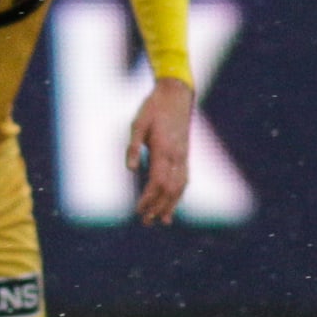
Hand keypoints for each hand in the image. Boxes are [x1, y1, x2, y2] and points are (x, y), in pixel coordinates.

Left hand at [128, 76, 193, 224]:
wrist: (175, 95)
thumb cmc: (153, 108)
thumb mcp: (137, 124)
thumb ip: (133, 147)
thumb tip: (130, 170)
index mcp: (163, 150)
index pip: (157, 183)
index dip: (148, 199)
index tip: (138, 211)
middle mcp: (176, 156)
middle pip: (170, 190)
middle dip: (158, 207)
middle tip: (146, 222)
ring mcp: (183, 156)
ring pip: (180, 187)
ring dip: (171, 205)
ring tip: (162, 221)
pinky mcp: (185, 154)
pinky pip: (184, 179)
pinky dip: (179, 194)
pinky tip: (173, 203)